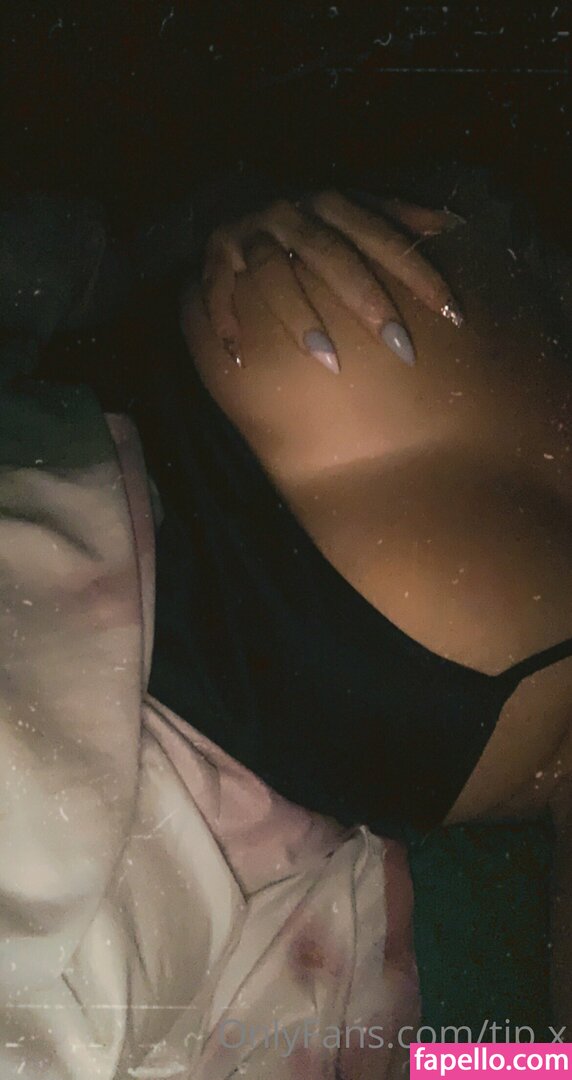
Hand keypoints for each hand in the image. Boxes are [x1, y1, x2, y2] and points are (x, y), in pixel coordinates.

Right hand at [200, 190, 465, 371]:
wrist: (226, 190)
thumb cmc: (302, 212)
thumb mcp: (349, 204)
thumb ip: (395, 214)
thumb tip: (449, 225)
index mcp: (331, 202)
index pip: (383, 238)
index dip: (418, 274)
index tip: (452, 314)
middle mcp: (292, 213)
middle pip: (334, 257)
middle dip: (369, 302)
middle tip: (402, 348)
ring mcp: (251, 233)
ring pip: (275, 273)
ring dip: (301, 317)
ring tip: (331, 361)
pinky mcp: (215, 255)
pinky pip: (217, 289)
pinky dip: (225, 320)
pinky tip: (240, 360)